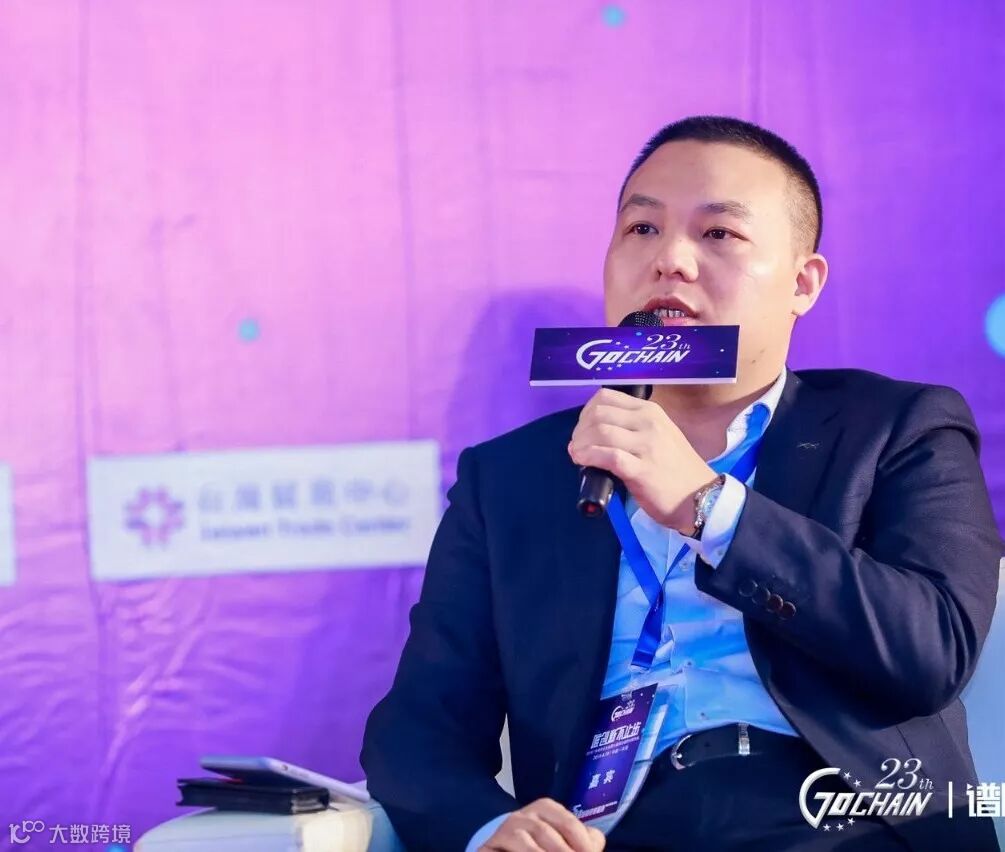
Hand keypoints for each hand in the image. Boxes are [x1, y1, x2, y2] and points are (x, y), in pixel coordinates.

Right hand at [479, 798, 604, 851]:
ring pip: (528, 846)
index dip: (583, 845)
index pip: (569, 824)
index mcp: (547, 809)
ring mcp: (507, 830)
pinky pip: (511, 850)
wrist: (501, 843)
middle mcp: (526, 815)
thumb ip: (584, 840)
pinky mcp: (491, 845)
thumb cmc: (538, 842)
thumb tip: (595, 846)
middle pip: (548, 836)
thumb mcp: (561, 836)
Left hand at [568, 388, 716, 532]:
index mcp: (650, 411)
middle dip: (580, 429)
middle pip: (599, 414)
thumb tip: (596, 430)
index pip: (606, 397)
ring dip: (581, 444)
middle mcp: (648, 422)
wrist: (702, 497)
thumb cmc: (677, 469)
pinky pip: (607, 456)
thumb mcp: (659, 435)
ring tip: (578, 455)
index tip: (583, 428)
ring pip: (600, 432)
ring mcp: (646, 445)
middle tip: (578, 445)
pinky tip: (583, 462)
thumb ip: (632, 427)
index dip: (586, 412)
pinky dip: (588, 457)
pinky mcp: (641, 469)